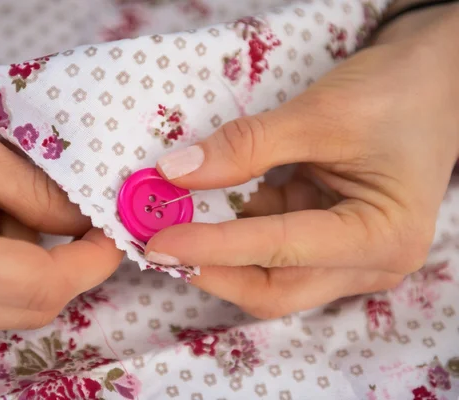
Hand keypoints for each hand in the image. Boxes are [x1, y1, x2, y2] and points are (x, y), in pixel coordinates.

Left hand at [146, 5, 458, 317]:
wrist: (434, 81)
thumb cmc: (393, 93)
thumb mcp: (317, 115)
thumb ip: (245, 147)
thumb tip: (174, 172)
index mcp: (381, 236)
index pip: (280, 251)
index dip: (214, 246)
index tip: (158, 239)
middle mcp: (369, 262)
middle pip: (275, 287)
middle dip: (213, 268)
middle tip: (157, 245)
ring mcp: (350, 256)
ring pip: (272, 276)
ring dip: (220, 253)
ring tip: (172, 227)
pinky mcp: (331, 239)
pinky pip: (276, 249)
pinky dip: (238, 232)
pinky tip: (208, 211)